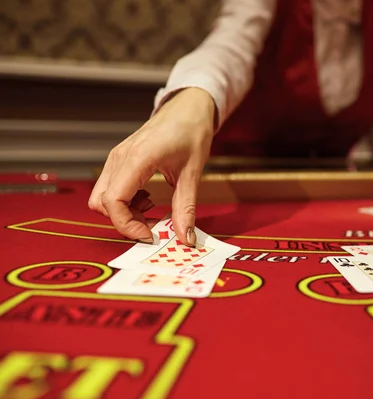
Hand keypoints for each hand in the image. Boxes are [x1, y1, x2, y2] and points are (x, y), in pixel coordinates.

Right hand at [89, 88, 214, 244]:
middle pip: (101, 203)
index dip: (127, 225)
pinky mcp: (119, 160)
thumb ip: (185, 207)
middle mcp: (119, 158)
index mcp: (137, 159)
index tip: (150, 234)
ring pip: (102, 197)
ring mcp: (116, 158)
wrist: (188, 108)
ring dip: (124, 211)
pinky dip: (125, 201)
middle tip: (152, 225)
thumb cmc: (191, 132)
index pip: (113, 201)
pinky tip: (148, 197)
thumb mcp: (193, 172)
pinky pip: (110, 188)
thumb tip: (185, 238)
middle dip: (124, 221)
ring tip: (152, 208)